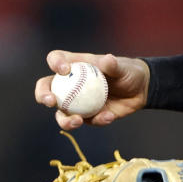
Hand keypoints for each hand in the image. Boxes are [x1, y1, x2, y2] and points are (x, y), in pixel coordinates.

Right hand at [34, 50, 149, 129]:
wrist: (140, 90)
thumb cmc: (128, 72)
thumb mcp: (123, 67)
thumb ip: (114, 65)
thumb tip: (107, 60)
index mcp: (75, 65)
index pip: (57, 59)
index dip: (55, 63)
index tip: (64, 70)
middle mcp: (70, 85)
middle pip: (47, 89)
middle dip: (43, 95)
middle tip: (51, 101)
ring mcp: (77, 103)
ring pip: (61, 114)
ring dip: (64, 120)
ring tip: (77, 121)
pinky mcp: (88, 117)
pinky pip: (87, 122)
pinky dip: (97, 120)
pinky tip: (109, 116)